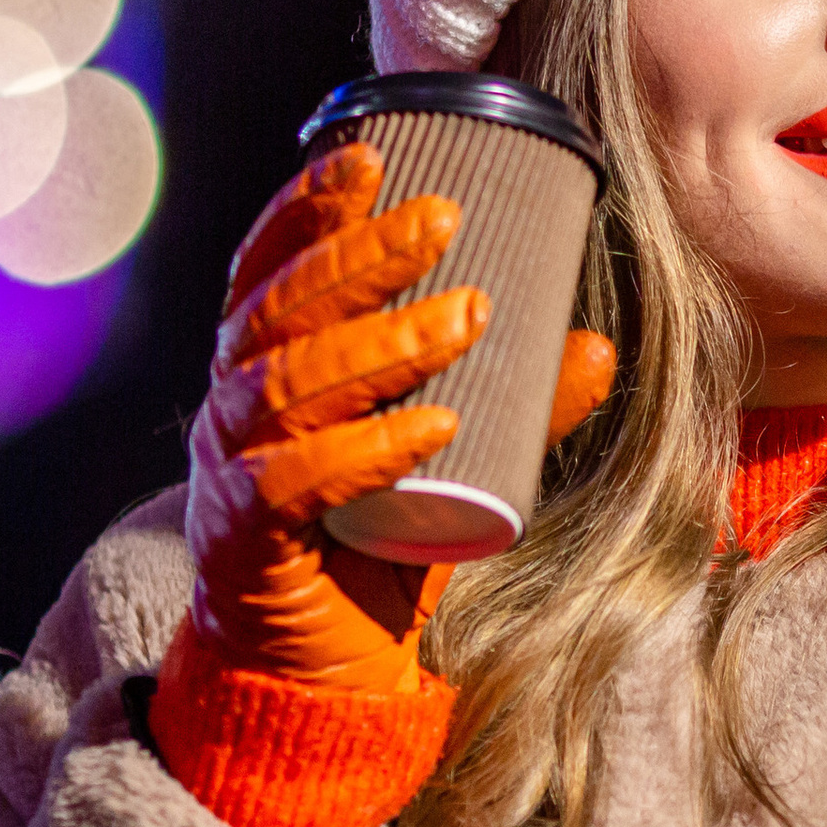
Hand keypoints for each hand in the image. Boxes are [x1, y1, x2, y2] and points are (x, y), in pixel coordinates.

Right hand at [186, 143, 616, 694]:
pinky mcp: (247, 541)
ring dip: (380, 343)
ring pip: (286, 385)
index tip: (369, 152)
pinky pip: (294, 483)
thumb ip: (518, 406)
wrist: (315, 674)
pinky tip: (432, 424)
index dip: (307, 205)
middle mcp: (234, 407)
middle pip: (277, 309)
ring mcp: (230, 472)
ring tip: (467, 315)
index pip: (268, 266)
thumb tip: (595, 342)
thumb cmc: (375, 545)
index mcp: (264, 367)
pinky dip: (366, 449)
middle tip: (443, 217)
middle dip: (359, 253)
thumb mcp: (455, 460)